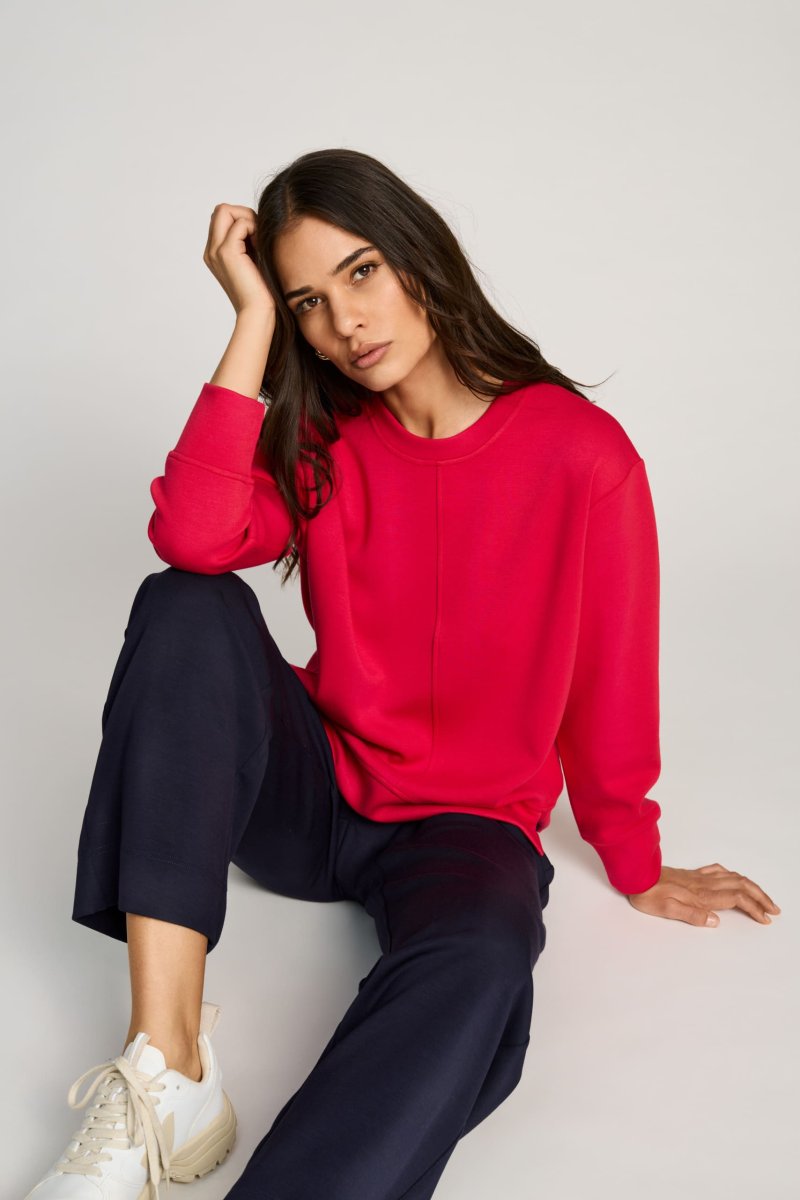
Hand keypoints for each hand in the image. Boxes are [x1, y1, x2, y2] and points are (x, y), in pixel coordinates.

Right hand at [203, 203, 275, 319]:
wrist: (258, 311)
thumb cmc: (261, 290)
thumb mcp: (253, 259)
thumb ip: (248, 240)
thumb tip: (255, 219)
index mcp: (215, 253)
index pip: (223, 218)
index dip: (242, 220)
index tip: (256, 240)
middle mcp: (211, 250)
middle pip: (221, 210)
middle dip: (243, 214)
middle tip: (258, 236)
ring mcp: (215, 250)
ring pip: (225, 210)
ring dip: (248, 220)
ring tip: (259, 242)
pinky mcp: (226, 252)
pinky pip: (240, 222)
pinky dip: (254, 228)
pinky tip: (260, 247)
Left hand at [626, 863, 781, 926]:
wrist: (635, 876)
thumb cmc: (648, 895)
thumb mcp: (667, 910)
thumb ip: (693, 915)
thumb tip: (716, 921)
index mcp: (701, 895)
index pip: (736, 899)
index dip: (754, 908)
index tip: (766, 918)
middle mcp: (704, 884)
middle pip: (741, 886)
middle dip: (760, 897)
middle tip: (774, 909)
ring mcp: (699, 877)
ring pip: (733, 877)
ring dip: (751, 886)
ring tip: (762, 896)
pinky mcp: (692, 874)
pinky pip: (718, 871)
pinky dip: (733, 875)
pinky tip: (734, 878)